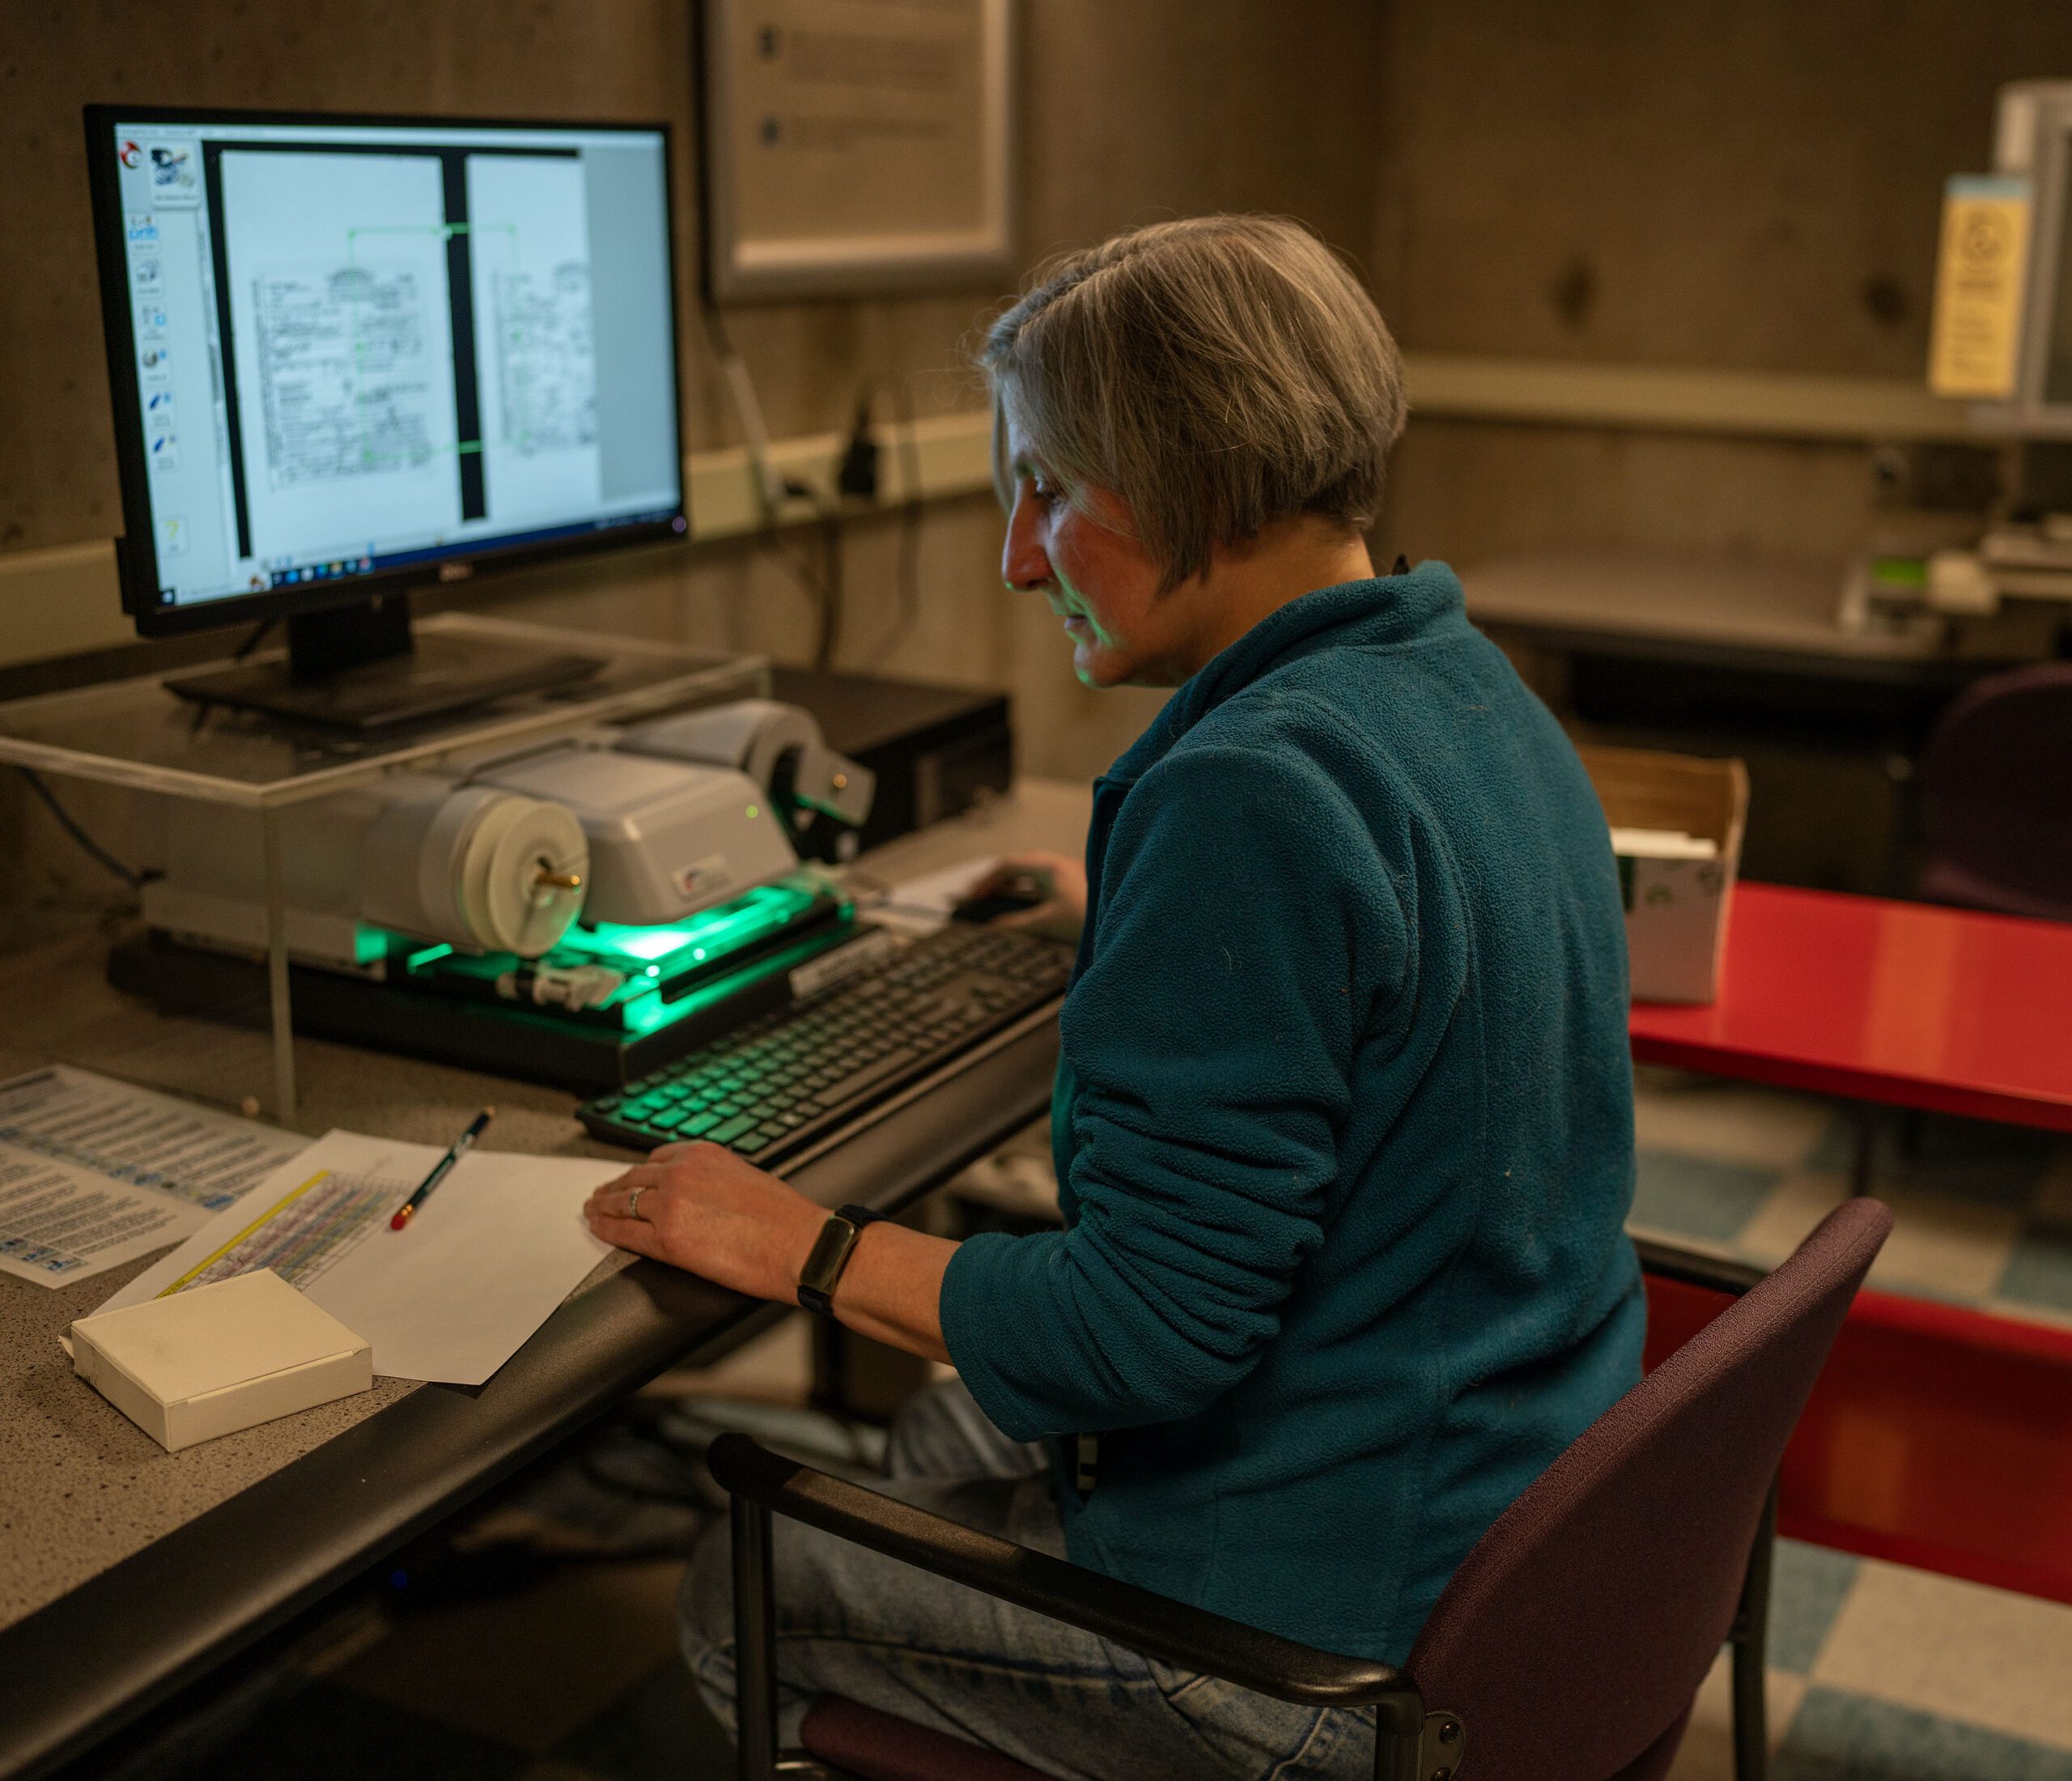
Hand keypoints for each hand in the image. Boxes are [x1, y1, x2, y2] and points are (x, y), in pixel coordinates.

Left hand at [583, 1142, 825, 1305]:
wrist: (799, 1244)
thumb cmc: (785, 1219)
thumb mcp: (745, 1178)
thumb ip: (714, 1180)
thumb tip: (701, 1197)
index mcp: (702, 1153)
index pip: (656, 1158)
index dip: (639, 1172)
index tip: (632, 1178)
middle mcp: (680, 1172)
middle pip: (633, 1178)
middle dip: (614, 1187)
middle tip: (600, 1195)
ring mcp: (669, 1205)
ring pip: (621, 1202)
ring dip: (603, 1206)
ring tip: (593, 1210)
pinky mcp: (666, 1239)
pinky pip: (623, 1232)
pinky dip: (606, 1230)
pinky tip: (598, 1229)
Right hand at [967, 850, 1087, 930]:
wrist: (1129, 921)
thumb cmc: (1091, 919)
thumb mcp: (1047, 923)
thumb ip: (1017, 924)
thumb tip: (993, 927)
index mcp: (1050, 867)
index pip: (1008, 865)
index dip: (986, 881)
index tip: (972, 897)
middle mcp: (1060, 866)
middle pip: (1020, 868)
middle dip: (998, 882)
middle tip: (980, 897)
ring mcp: (1071, 876)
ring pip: (1034, 877)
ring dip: (1014, 888)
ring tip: (997, 903)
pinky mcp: (1079, 889)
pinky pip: (1047, 886)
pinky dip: (1030, 895)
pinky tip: (1025, 909)